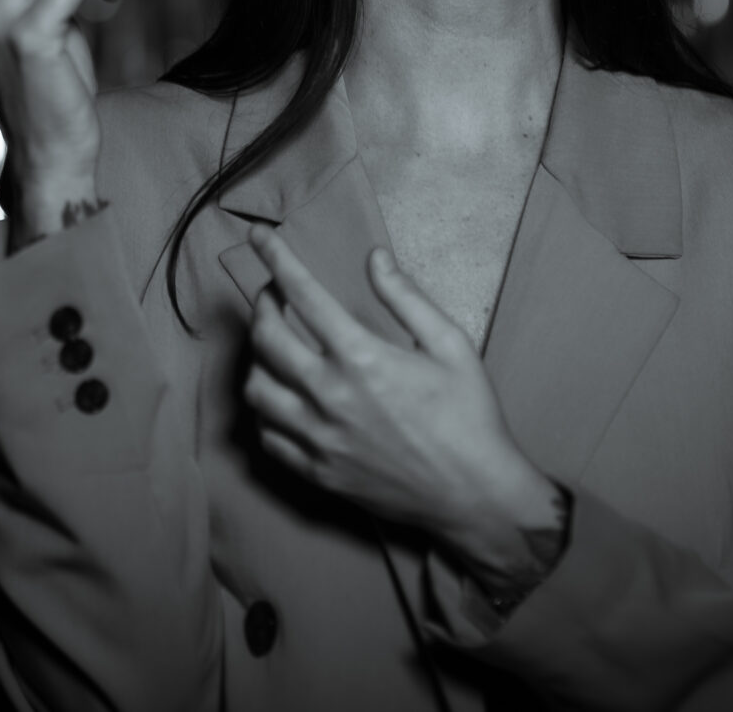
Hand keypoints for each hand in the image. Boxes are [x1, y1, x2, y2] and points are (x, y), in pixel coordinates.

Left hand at [242, 229, 562, 588]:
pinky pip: (267, 436)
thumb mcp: (450, 345)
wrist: (476, 496)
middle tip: (275, 296)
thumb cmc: (469, 417)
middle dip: (263, 305)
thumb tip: (375, 258)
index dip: (275, 258)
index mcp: (362, 358)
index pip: (302, 294)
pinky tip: (282, 396)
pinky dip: (265, 410)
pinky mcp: (317, 472)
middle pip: (266, 338)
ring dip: (257, 358)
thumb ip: (406, 297)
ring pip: (256, 389)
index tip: (259, 236)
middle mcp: (330, 396)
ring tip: (275, 345)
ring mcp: (319, 438)